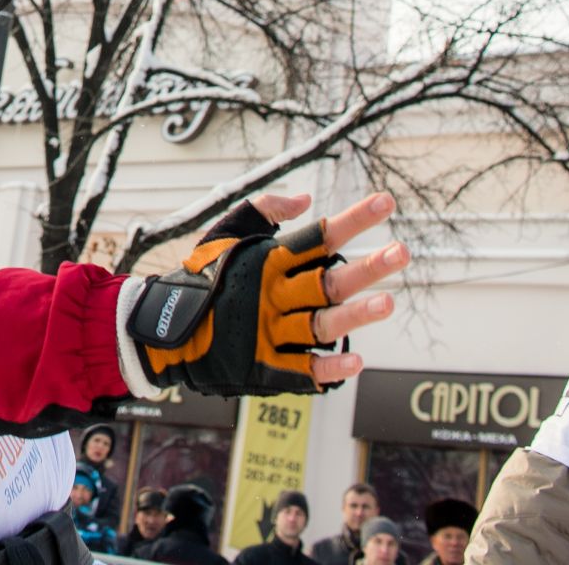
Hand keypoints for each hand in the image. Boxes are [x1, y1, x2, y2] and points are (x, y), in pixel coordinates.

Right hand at [126, 192, 406, 396]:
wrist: (166, 330)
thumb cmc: (202, 277)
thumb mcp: (225, 232)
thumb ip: (263, 209)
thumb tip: (306, 200)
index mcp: (269, 261)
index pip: (319, 236)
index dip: (354, 219)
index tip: (386, 203)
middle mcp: (274, 295)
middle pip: (329, 280)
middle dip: (367, 267)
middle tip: (401, 253)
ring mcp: (272, 332)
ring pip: (322, 322)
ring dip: (355, 314)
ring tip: (387, 302)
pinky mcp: (266, 366)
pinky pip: (304, 369)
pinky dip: (329, 367)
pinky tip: (356, 362)